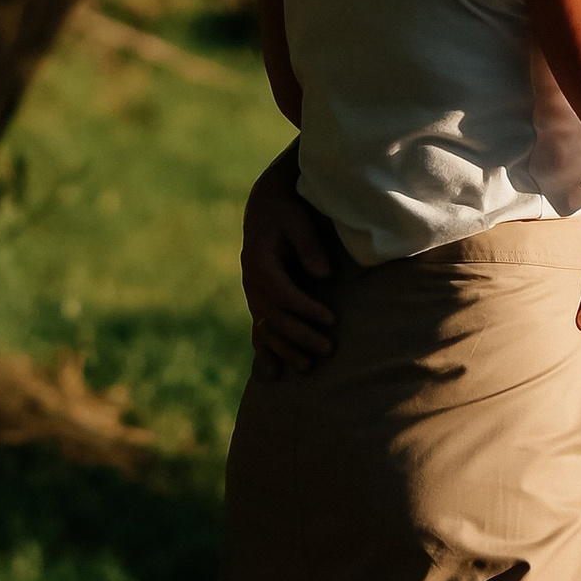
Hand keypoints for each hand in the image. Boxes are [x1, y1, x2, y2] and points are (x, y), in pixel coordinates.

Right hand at [242, 149, 335, 374]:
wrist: (265, 206)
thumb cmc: (285, 209)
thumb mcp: (296, 218)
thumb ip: (308, 244)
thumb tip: (323, 273)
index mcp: (258, 262)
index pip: (281, 292)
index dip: (304, 308)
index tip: (329, 319)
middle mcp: (251, 282)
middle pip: (274, 316)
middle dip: (300, 335)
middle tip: (328, 350)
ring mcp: (253, 294)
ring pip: (267, 328)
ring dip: (285, 349)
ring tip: (307, 368)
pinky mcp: (260, 300)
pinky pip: (260, 330)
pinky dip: (265, 351)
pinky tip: (271, 374)